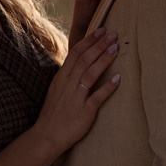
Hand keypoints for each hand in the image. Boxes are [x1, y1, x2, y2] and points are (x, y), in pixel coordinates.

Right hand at [31, 28, 121, 155]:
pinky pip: (97, 97)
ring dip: (103, 59)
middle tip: (113, 34)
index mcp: (61, 78)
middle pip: (84, 59)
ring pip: (90, 73)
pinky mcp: (84, 111)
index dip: (89, 41)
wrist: (46, 136)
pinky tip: (119, 79)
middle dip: (99, 45)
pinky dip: (108, 87)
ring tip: (116, 48)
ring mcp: (75, 97)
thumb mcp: (58, 90)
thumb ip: (69, 77)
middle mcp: (68, 84)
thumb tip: (81, 65)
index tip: (101, 30)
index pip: (75, 54)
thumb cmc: (54, 114)